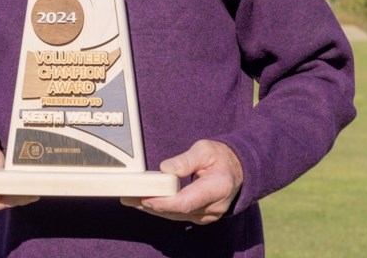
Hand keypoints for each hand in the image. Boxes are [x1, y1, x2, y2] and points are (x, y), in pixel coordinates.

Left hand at [121, 140, 243, 224]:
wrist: (238, 169)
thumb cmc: (221, 157)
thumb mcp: (205, 149)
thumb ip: (186, 160)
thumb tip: (166, 168)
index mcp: (218, 187)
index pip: (187, 202)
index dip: (164, 202)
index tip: (145, 198)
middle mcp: (214, 206)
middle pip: (177, 211)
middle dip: (151, 205)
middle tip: (128, 197)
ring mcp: (208, 215)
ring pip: (176, 216)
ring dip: (152, 208)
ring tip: (131, 199)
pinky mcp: (201, 216)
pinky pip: (178, 215)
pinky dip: (161, 209)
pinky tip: (145, 202)